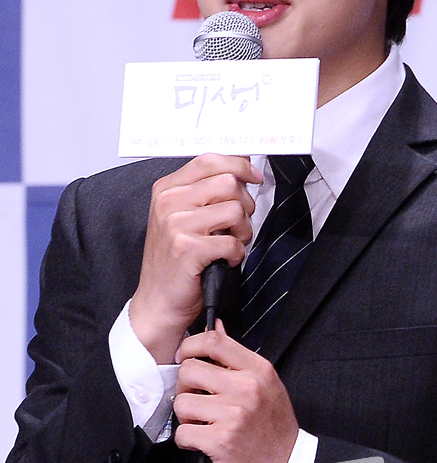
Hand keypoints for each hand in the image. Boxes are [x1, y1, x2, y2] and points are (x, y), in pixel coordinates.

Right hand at [130, 154, 262, 362]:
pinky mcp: (188, 249)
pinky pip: (232, 241)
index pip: (210, 160)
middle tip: (237, 223)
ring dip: (242, 230)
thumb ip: (205, 190)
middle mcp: (168, 202)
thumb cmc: (175, 259)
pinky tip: (225, 259)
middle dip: (244, 203)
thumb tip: (243, 168)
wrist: (157, 302)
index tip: (253, 177)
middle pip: (228, 182)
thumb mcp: (182, 215)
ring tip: (230, 242)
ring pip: (235, 210)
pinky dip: (237, 253)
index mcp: (167, 188)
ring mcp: (176, 225)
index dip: (239, 164)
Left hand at [174, 321, 298, 462]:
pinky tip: (201, 439)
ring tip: (201, 421)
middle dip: (185, 386)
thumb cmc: (274, 425)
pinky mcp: (220, 441)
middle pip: (189, 370)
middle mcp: (246, 388)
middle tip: (195, 397)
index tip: (184, 356)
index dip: (190, 345)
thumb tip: (217, 326)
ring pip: (181, 403)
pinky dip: (186, 439)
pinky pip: (182, 433)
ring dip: (185, 415)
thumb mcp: (265, 382)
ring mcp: (233, 414)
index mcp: (257, 370)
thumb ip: (237, 356)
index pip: (214, 341)